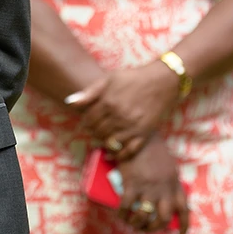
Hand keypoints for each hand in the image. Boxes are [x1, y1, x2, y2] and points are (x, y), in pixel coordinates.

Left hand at [65, 63, 179, 160]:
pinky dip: (120, 155)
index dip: (85, 122)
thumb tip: (70, 102)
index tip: (86, 122)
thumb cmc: (134, 78)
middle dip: (93, 132)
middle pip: (98, 132)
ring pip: (111, 143)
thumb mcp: (110, 79)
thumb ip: (90, 92)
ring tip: (104, 138)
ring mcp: (132, 127)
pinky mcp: (144, 134)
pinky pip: (129, 151)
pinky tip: (115, 152)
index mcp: (108, 102)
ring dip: (104, 142)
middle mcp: (119, 116)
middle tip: (94, 131)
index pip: (89, 119)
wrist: (162, 81)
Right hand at [117, 138, 188, 233]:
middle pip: (163, 218)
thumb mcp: (168, 164)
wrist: (139, 131)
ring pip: (145, 217)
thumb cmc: (152, 146)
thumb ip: (169, 180)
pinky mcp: (133, 184)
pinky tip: (120, 215)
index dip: (183, 228)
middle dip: (154, 228)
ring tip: (132, 223)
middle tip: (145, 229)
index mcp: (174, 183)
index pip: (184, 210)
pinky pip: (127, 207)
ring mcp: (148, 188)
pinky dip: (123, 215)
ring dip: (138, 224)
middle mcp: (164, 189)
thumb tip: (162, 196)